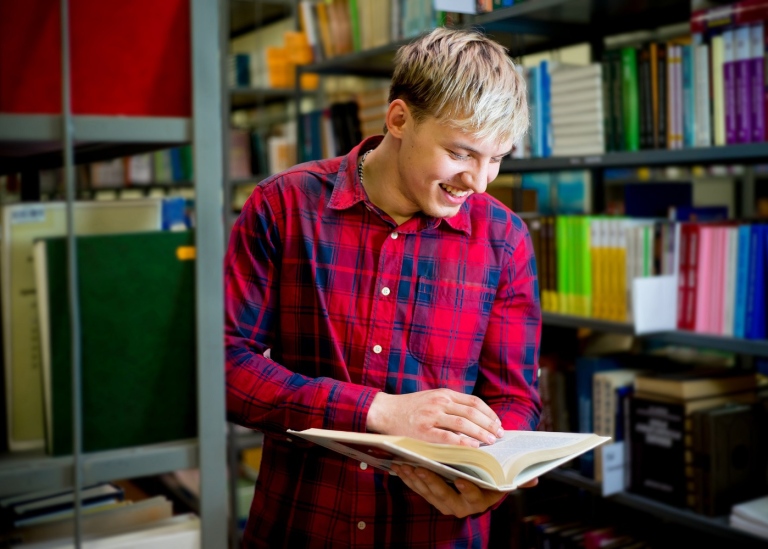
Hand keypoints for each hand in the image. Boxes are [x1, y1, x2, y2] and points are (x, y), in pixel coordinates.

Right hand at [366, 389, 503, 446]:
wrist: (384, 411)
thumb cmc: (410, 408)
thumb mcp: (432, 398)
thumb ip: (450, 404)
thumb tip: (475, 418)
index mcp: (444, 393)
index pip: (474, 402)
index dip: (489, 413)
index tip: (498, 423)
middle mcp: (440, 402)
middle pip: (472, 412)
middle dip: (489, 424)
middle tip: (499, 435)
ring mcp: (431, 416)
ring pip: (463, 423)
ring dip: (480, 433)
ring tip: (491, 442)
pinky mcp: (423, 431)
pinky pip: (447, 437)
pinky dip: (462, 442)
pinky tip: (473, 447)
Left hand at [391, 464, 505, 517]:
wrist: (482, 486)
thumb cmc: (488, 474)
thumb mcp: (490, 471)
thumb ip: (484, 464)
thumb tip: (476, 444)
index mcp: (478, 500)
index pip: (474, 496)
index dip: (468, 490)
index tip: (461, 481)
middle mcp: (460, 506)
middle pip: (444, 496)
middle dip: (431, 482)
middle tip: (421, 469)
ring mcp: (444, 504)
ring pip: (427, 493)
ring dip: (415, 478)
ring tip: (405, 465)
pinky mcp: (432, 499)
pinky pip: (418, 490)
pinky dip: (408, 478)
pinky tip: (399, 467)